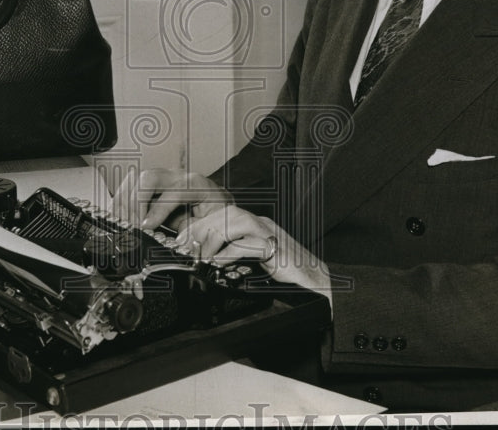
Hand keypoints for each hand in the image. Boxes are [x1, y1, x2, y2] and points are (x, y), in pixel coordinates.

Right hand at [111, 168, 232, 230]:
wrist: (217, 204)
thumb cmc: (215, 214)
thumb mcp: (213, 225)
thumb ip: (197, 233)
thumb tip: (181, 246)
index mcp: (197, 185)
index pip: (174, 191)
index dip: (158, 210)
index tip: (146, 227)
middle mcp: (178, 176)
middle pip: (149, 178)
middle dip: (136, 203)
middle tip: (133, 226)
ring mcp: (162, 178)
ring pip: (135, 179)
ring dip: (125, 203)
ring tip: (124, 224)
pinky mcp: (152, 185)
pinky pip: (130, 186)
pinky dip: (121, 201)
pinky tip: (119, 216)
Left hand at [176, 205, 332, 302]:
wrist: (318, 286)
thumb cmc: (286, 277)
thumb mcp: (252, 266)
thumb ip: (233, 260)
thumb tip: (205, 263)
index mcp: (254, 226)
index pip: (221, 214)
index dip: (198, 223)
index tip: (179, 240)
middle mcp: (261, 225)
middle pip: (226, 211)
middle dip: (201, 226)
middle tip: (185, 245)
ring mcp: (271, 236)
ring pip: (238, 220)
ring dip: (215, 236)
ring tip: (202, 254)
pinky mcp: (278, 251)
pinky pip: (252, 243)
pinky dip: (231, 251)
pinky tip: (219, 262)